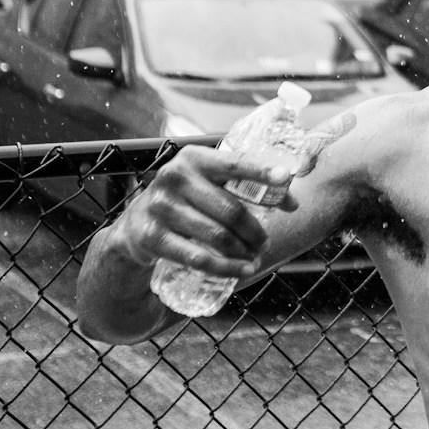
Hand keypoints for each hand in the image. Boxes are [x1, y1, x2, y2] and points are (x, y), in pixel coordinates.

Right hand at [114, 146, 296, 278]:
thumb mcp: (208, 182)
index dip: (261, 171)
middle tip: (265, 241)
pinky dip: (226, 268)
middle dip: (255, 230)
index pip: (234, 163)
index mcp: (194, 158)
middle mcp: (174, 177)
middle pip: (231, 210)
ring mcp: (161, 207)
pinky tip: (242, 270)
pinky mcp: (153, 237)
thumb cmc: (186, 199)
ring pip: (217, 236)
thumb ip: (245, 185)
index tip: (286, 177)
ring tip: (255, 256)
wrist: (136, 223)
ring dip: (244, 251)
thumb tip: (292, 201)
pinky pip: (198, 258)